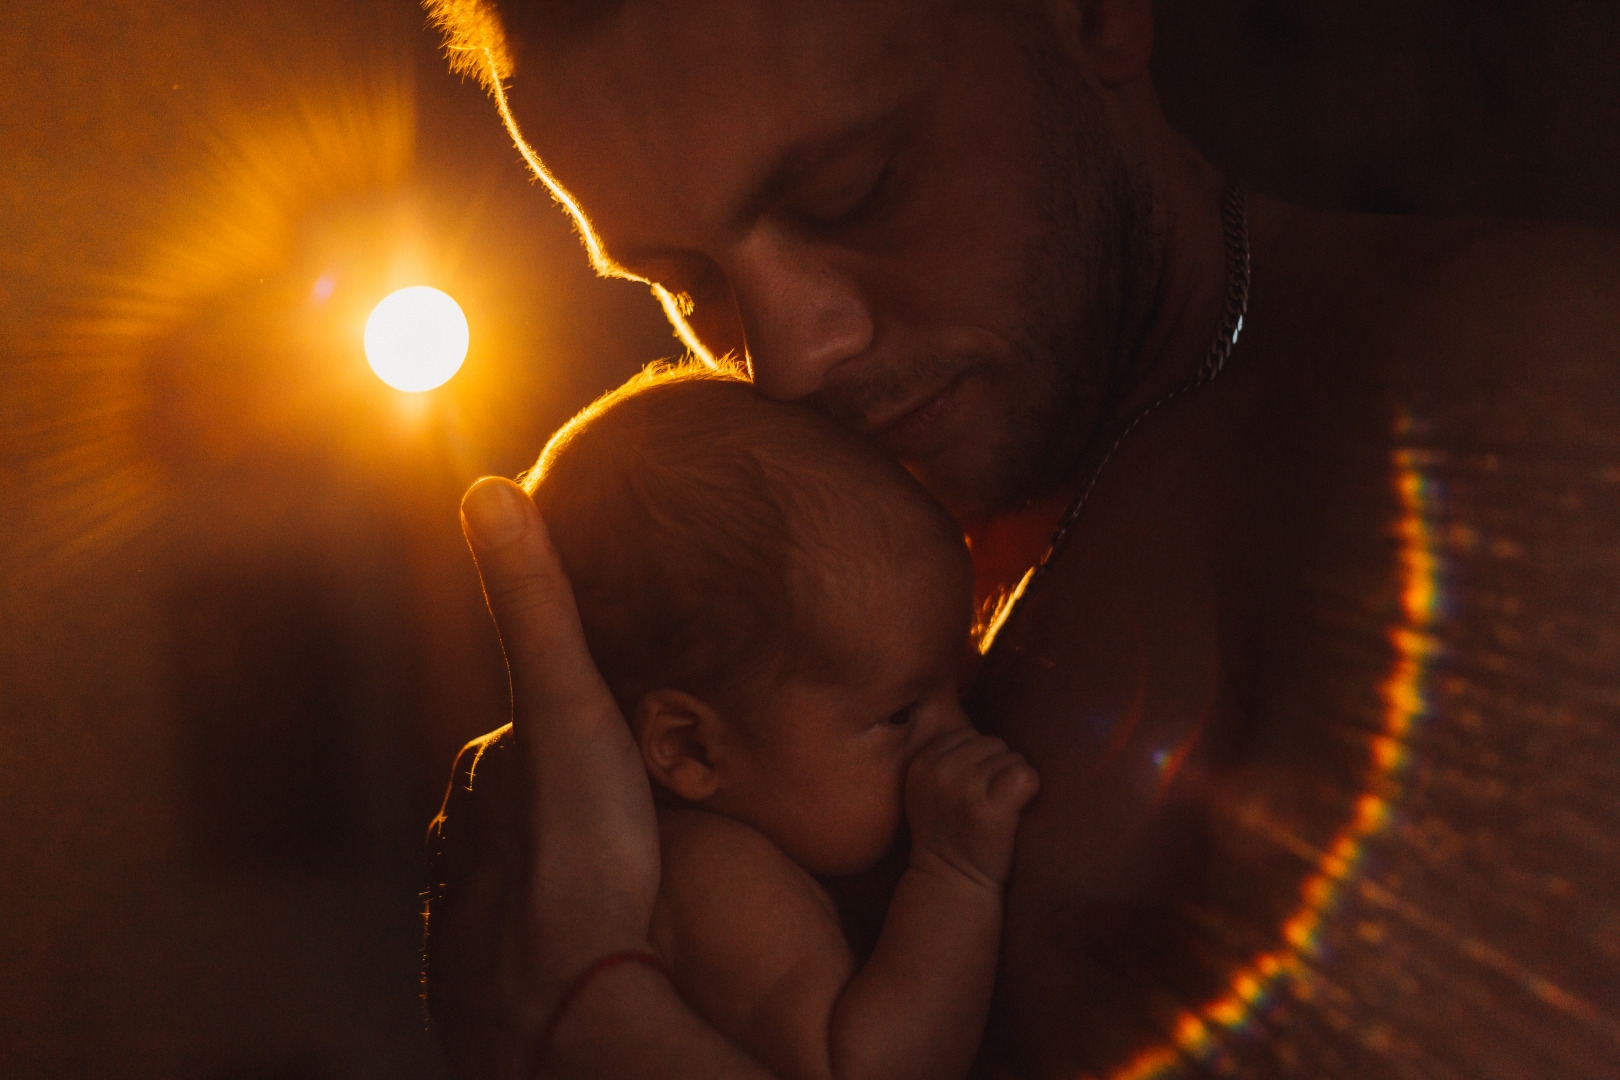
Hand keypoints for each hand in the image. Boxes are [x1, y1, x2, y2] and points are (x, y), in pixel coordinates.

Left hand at [439, 478, 661, 1052]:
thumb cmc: (576, 854)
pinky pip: (512, 951)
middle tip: (616, 810)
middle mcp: (456, 854)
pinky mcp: (483, 996)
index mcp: (480, 781)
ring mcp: (465, 929)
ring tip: (606, 880)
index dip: (562, 727)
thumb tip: (489, 489)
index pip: (517, 735)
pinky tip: (579, 947)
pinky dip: (540, 939)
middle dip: (550, 805)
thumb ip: (535, 604)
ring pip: (505, 882)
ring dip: (544, 874)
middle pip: (510, 812)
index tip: (602, 731)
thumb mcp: (568, 710)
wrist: (561, 1006)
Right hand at [903, 728, 1038, 889]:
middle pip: (993, 742)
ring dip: (1013, 782)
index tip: (971, 793)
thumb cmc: (950, 832)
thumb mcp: (930, 788)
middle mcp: (938, 770)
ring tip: (997, 811)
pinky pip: (1026, 775)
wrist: (951, 885)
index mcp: (921, 761)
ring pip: (1012, 757)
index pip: (969, 734)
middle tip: (986, 804)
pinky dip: (1031, 789)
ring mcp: (964, 788)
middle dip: (998, 769)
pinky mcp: (990, 809)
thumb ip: (947, 754)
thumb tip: (987, 707)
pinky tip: (1016, 810)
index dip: (979, 762)